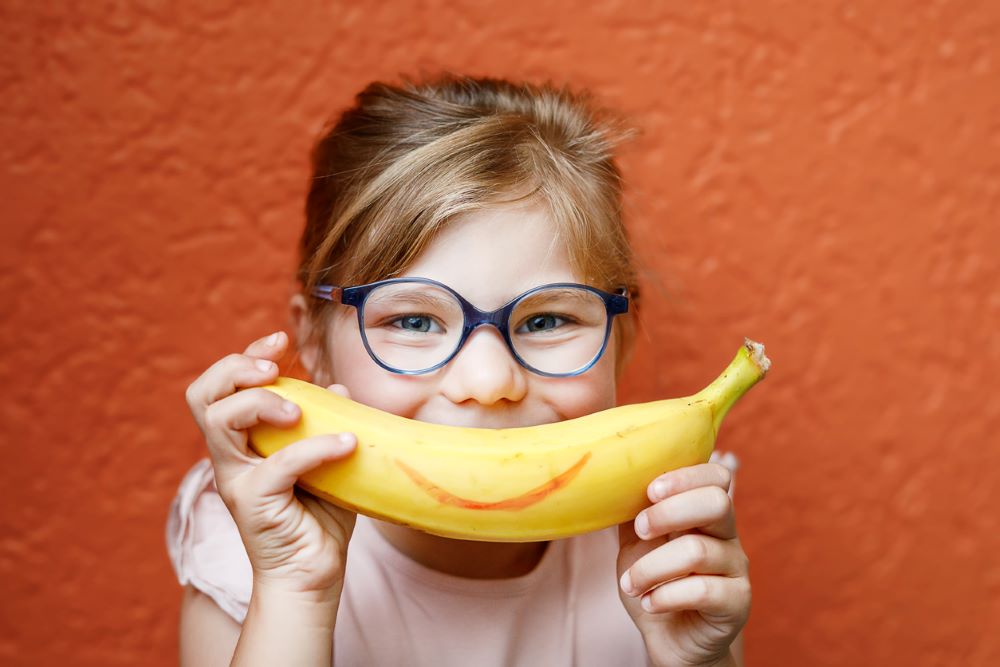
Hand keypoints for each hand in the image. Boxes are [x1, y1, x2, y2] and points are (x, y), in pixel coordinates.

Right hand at [185, 331, 357, 598]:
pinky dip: (314, 448)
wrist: (313, 576)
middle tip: (273, 369)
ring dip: (261, 403)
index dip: (243, 356)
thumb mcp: (327, 461)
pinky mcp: (254, 503)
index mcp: (242, 442)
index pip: (221, 387)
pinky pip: (277, 464)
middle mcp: (230, 456)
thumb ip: (330, 424)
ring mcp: (237, 479)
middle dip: (235, 368)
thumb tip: (341, 388)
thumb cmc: (319, 520)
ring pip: (221, 420)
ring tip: (300, 411)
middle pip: (202, 395)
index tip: (278, 340)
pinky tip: (347, 445)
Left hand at [616, 463, 749, 666]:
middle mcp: (727, 536)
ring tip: (629, 583)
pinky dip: (665, 596)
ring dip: (651, 567)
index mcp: (706, 514)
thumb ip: (634, 511)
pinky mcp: (737, 603)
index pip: (716, 477)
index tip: (649, 490)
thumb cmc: (655, 584)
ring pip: (697, 551)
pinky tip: (649, 602)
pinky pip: (703, 590)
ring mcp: (736, 569)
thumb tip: (613, 478)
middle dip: (669, 512)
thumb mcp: (637, 543)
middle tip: (640, 529)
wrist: (672, 639)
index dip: (685, 476)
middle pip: (717, 503)